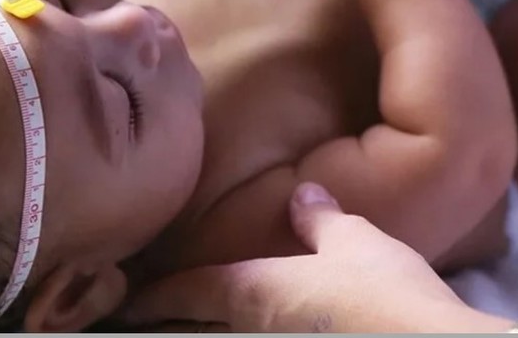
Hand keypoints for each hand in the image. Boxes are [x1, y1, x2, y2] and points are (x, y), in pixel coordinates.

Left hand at [121, 182, 513, 332]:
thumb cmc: (386, 292)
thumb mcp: (356, 241)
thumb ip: (321, 220)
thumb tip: (303, 195)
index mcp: (253, 293)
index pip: (187, 293)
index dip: (155, 297)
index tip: (131, 301)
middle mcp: (252, 334)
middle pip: (191, 337)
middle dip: (168, 329)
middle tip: (145, 324)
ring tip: (197, 331)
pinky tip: (264, 334)